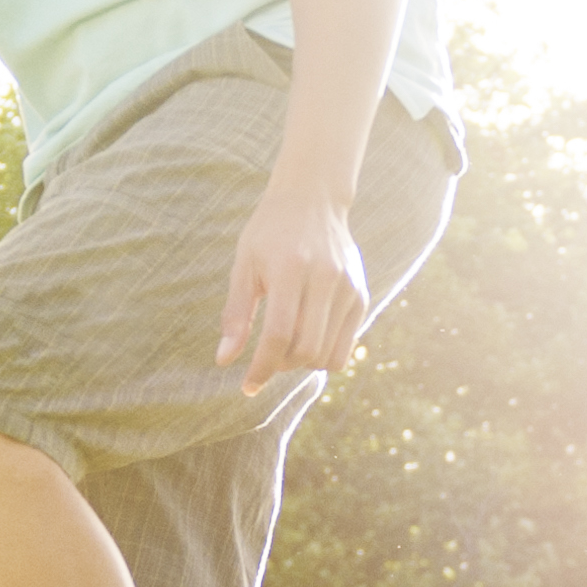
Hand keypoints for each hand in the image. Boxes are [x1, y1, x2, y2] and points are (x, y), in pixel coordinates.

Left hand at [216, 183, 376, 387]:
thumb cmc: (270, 233)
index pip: (279, 334)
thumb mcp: (244, 265)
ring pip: (327, 354)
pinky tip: (307, 341)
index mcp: (290, 268)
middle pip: (305, 349)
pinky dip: (323, 356)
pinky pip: (345, 347)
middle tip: (266, 360)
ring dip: (301, 364)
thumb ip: (236, 313)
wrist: (312, 200)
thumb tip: (225, 360)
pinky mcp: (361, 295)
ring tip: (285, 349)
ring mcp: (348, 287)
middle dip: (280, 367)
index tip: (247, 385)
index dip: (262, 367)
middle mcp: (325, 278)